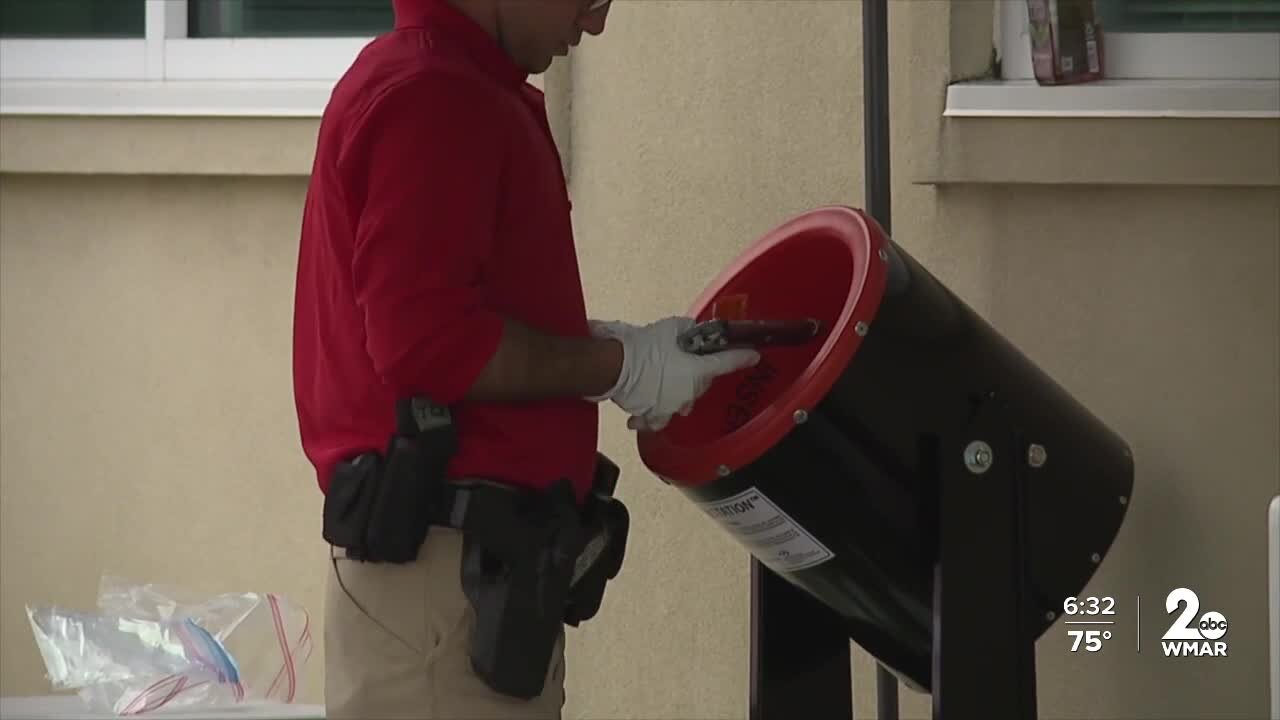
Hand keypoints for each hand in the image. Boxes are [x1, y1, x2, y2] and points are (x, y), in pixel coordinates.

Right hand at [586, 317, 760, 430]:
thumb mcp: (674, 328)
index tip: (754, 355)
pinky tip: (647, 406)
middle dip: (696, 372)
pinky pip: (658, 418)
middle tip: (681, 359)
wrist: (617, 365)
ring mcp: (672, 408)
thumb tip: (694, 333)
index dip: (743, 357)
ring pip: (683, 401)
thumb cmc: (646, 345)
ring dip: (678, 391)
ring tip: (663, 381)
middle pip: (702, 383)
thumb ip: (690, 332)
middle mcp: (691, 393)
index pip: (727, 363)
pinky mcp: (653, 416)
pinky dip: (654, 413)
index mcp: (700, 371)